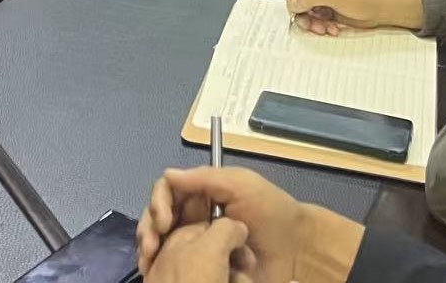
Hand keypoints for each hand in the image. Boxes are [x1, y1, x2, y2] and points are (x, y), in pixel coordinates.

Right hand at [140, 167, 304, 282]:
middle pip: (158, 217)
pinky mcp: (205, 266)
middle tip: (150, 246)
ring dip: (150, 248)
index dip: (158, 203)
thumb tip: (168, 174)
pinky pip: (177, 265)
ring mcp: (197, 243)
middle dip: (148, 229)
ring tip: (150, 261)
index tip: (162, 221)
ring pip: (162, 242)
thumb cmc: (271, 210)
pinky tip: (156, 272)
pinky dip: (162, 267)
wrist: (296, 249)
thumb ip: (205, 178)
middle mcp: (195, 217)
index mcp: (202, 194)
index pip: (168, 192)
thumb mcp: (241, 184)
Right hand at [280, 0, 423, 33]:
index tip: (299, 1)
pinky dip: (321, 25)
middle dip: (302, 11)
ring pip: (304, 10)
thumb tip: (294, 3)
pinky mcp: (329, 9)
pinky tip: (332, 28)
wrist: (385, 6)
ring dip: (311, 22)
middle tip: (309, 20)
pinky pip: (315, 18)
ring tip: (323, 27)